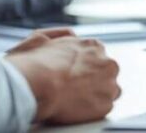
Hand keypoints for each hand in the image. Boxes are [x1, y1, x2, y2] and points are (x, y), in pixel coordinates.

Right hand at [4, 27, 120, 124]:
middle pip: (107, 73)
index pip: (97, 57)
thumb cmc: (35, 62)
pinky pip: (103, 108)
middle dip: (95, 80)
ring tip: (76, 99)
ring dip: (96, 95)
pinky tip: (77, 109)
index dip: (85, 67)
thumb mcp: (43, 37)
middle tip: (76, 88)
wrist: (37, 85)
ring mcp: (109, 85)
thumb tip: (71, 36)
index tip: (75, 74)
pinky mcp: (105, 105)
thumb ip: (62, 35)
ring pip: (109, 91)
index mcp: (94, 46)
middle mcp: (107, 63)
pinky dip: (92, 110)